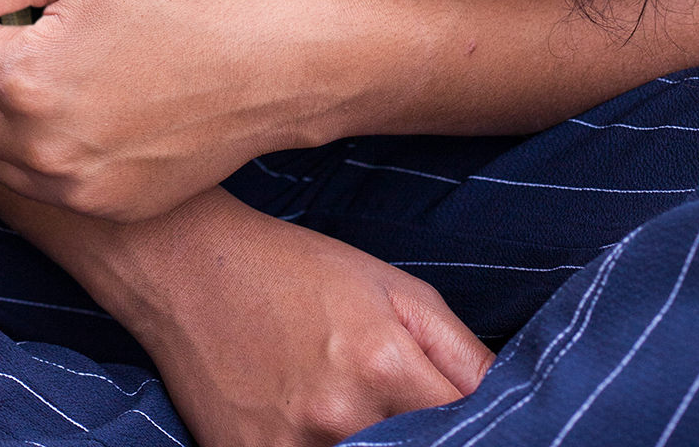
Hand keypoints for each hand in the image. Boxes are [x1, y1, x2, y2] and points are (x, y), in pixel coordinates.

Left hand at [0, 0, 385, 218]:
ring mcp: (77, 193)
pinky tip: (110, 104)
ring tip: (85, 64)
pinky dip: (54, 144)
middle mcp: (41, 155)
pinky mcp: (109, 209)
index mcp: (27, 84)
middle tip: (63, 27)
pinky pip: (42, 179)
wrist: (283, 60)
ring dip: (14, 108)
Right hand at [98, 190, 492, 446]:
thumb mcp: (394, 289)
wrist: (190, 268)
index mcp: (384, 363)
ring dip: (376, 446)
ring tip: (354, 408)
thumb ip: (460, 353)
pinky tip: (318, 426)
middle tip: (406, 413)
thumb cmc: (300, 272)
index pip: (467, 427)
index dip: (479, 427)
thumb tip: (508, 402)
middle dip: (427, 439)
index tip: (475, 423)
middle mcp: (339, 418)